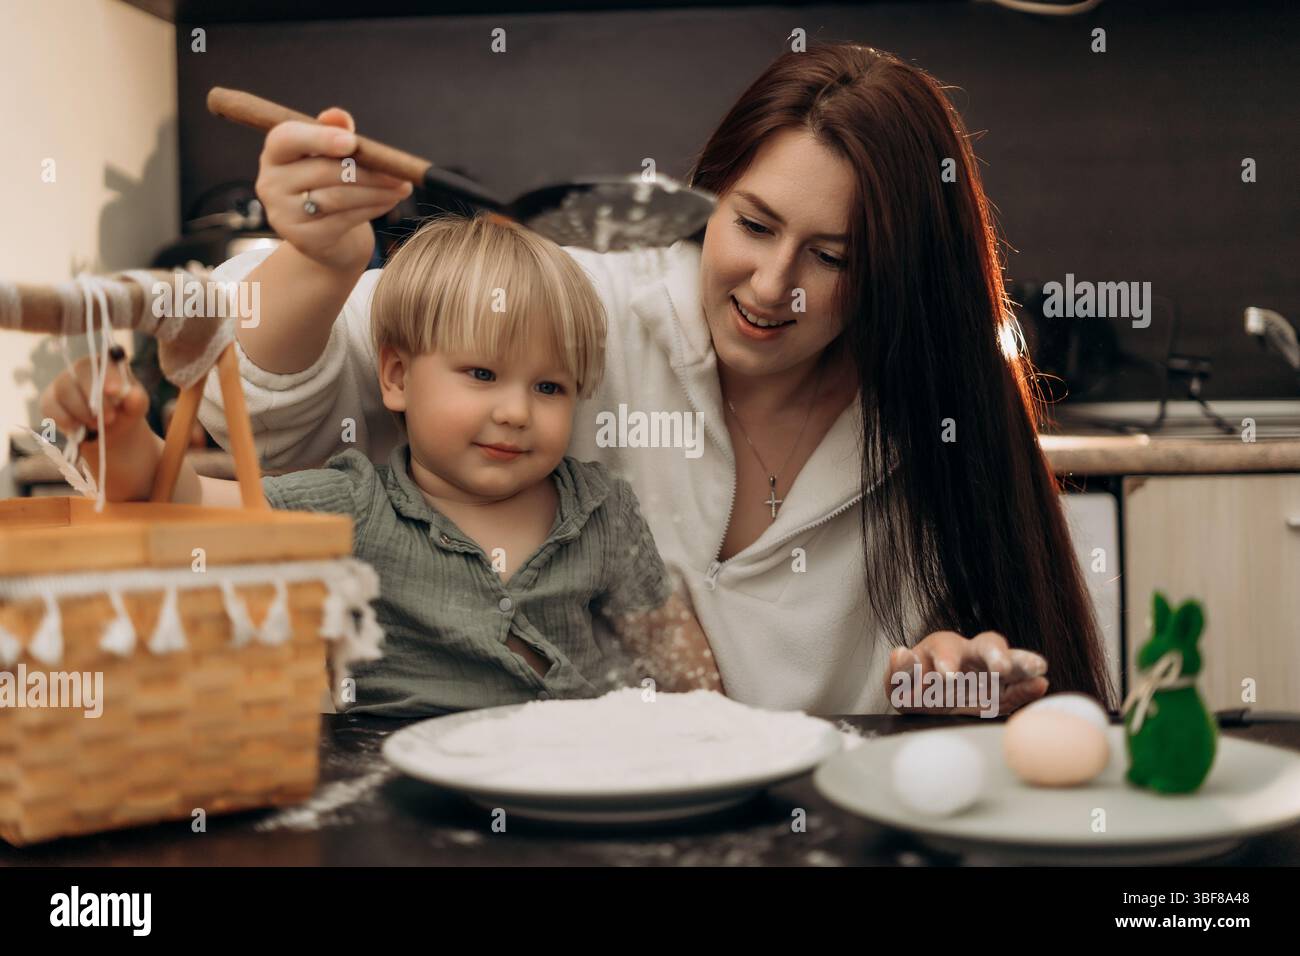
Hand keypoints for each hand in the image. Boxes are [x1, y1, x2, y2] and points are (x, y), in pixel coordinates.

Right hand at [39, 354, 159, 500]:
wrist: (109, 434)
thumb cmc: (124, 414)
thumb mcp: (136, 409)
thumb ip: (136, 400)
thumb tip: (129, 393)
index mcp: (106, 364)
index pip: (104, 361)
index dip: (107, 375)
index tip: (114, 391)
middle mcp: (82, 368)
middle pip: (80, 372)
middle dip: (95, 398)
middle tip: (109, 419)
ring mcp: (63, 382)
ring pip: (64, 390)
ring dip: (81, 412)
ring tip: (96, 427)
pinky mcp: (49, 400)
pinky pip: (50, 407)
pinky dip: (65, 421)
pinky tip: (77, 429)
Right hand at [257, 107, 412, 272]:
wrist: (326, 235)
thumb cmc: (329, 183)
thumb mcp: (330, 155)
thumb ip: (334, 131)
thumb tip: (339, 116)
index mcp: (274, 154)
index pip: (286, 139)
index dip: (319, 138)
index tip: (352, 142)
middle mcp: (270, 183)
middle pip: (321, 171)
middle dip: (366, 170)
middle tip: (398, 172)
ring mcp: (283, 215)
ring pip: (336, 197)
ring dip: (376, 191)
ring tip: (401, 187)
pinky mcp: (303, 239)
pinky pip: (343, 220)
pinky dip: (371, 209)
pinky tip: (390, 201)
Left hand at [885, 629, 1048, 716]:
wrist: (931, 705)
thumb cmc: (915, 689)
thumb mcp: (899, 684)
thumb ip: (899, 672)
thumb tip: (902, 653)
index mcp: (943, 647)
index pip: (946, 648)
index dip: (946, 660)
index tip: (946, 676)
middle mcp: (971, 653)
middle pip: (988, 644)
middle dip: (995, 654)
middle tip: (1001, 667)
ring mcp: (992, 672)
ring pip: (1011, 661)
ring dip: (1023, 664)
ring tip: (1038, 669)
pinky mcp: (1004, 693)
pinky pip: (1019, 689)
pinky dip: (1029, 688)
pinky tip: (1041, 686)